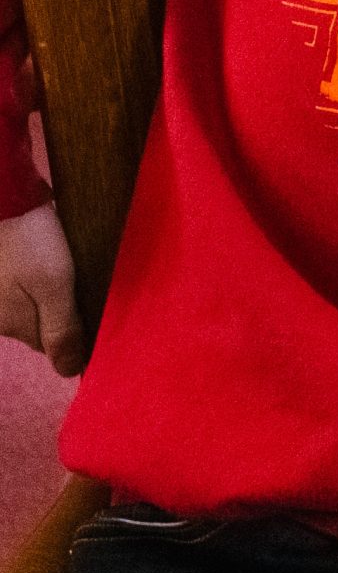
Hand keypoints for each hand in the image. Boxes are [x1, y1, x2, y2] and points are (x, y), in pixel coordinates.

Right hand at [0, 201, 82, 376]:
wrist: (3, 199)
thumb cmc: (27, 241)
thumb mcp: (53, 283)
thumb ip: (62, 328)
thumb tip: (69, 373)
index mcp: (12, 324)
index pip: (53, 346)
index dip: (76, 329)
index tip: (92, 306)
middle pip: (41, 328)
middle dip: (63, 312)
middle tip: (82, 282)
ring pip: (32, 307)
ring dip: (51, 292)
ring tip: (65, 264)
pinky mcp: (0, 275)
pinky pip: (23, 289)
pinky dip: (37, 279)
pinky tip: (45, 258)